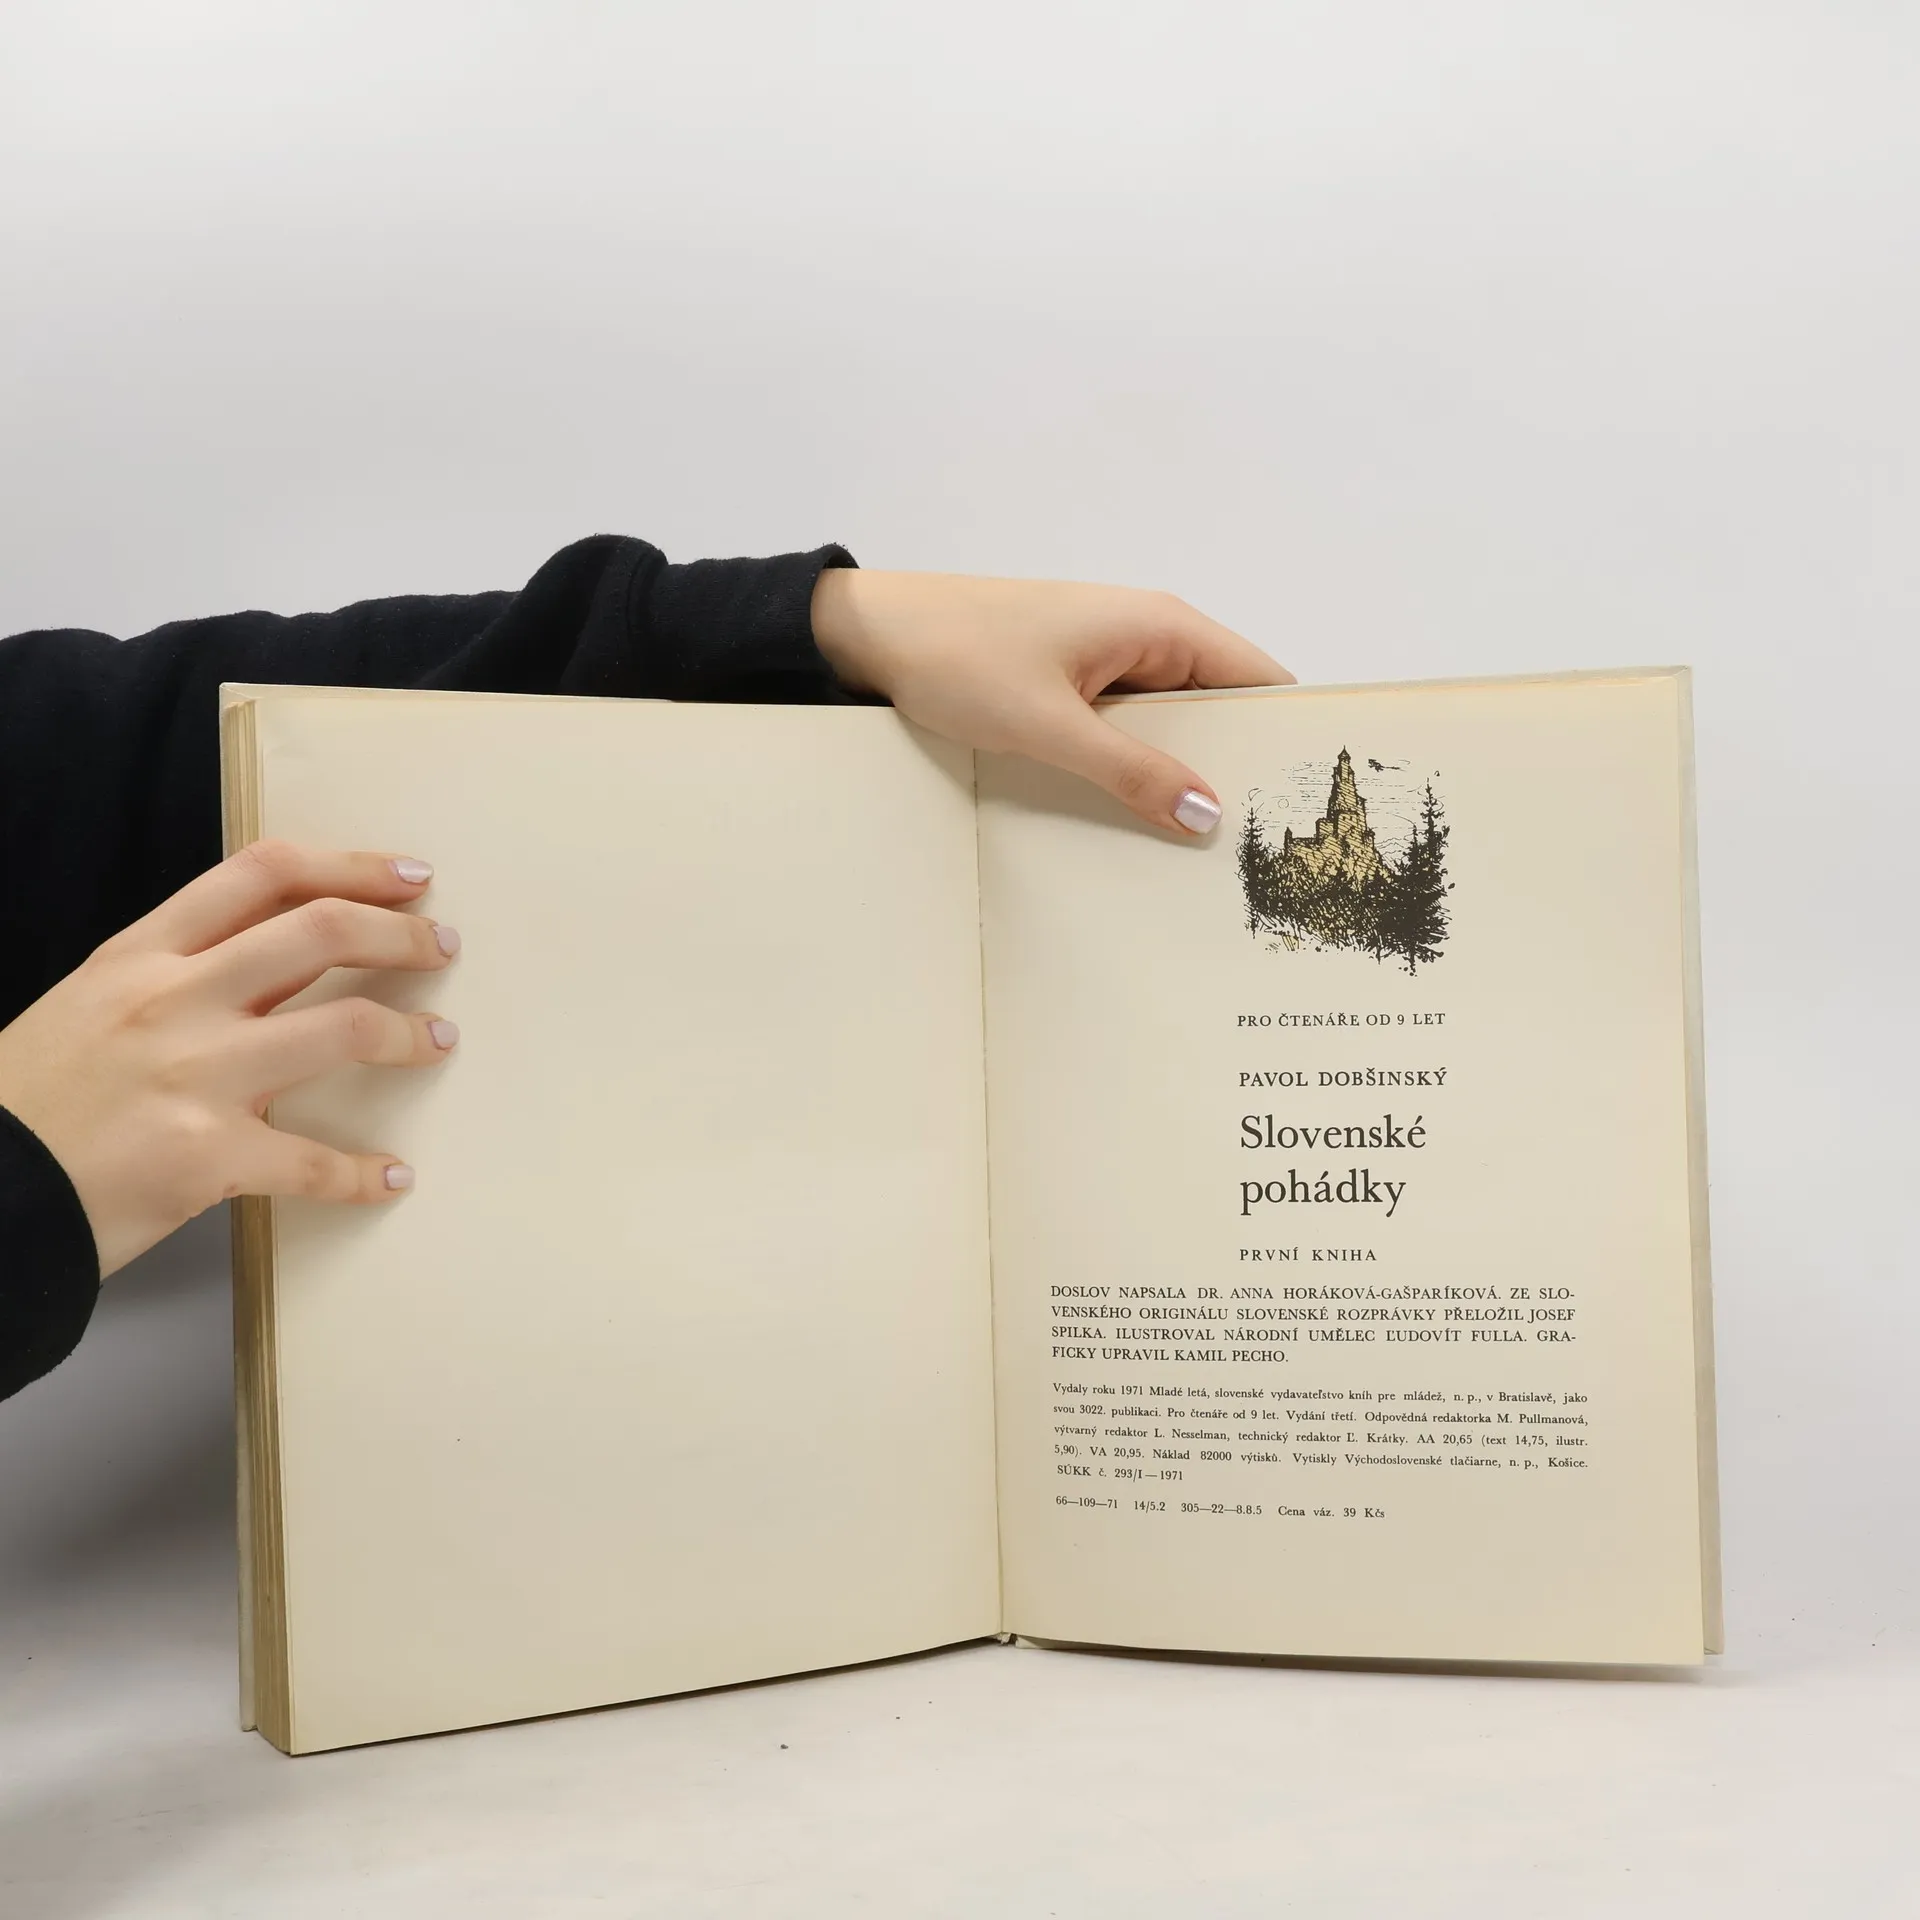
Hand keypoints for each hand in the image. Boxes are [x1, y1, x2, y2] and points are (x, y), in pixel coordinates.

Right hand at [0, 842, 459, 1277]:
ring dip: (408, 1034)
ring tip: (438, 1041)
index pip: (262, 873)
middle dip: (398, 933)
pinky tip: (392, 1177)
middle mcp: (173, 999)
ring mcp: (194, 1076)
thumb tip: (281, 970)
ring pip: (343, 1028)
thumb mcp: (91, 1008)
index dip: (350, 865)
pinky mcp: (207, 1157)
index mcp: (141, 955)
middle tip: (440, 946)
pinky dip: (363, 1173)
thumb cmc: (28, 1105)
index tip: (408, 876)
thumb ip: (181, 982)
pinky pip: (314, 1161)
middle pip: (320, 931)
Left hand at [810, 571, 1293, 832]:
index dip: (1286, 734)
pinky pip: (1129, 729)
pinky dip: (1138, 767)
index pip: (1258, 679)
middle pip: (1221, 708)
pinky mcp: (1074, 684)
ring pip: (1173, 724)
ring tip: (1205, 850)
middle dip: (1237, 768)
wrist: (870, 631)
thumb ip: (1132, 770)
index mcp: (1160, 627)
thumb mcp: (1049, 726)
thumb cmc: (957, 656)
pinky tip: (1140, 820)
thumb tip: (1208, 814)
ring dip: (1183, 774)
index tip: (1306, 801)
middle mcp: (1146, 636)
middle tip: (1257, 851)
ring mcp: (1109, 660)